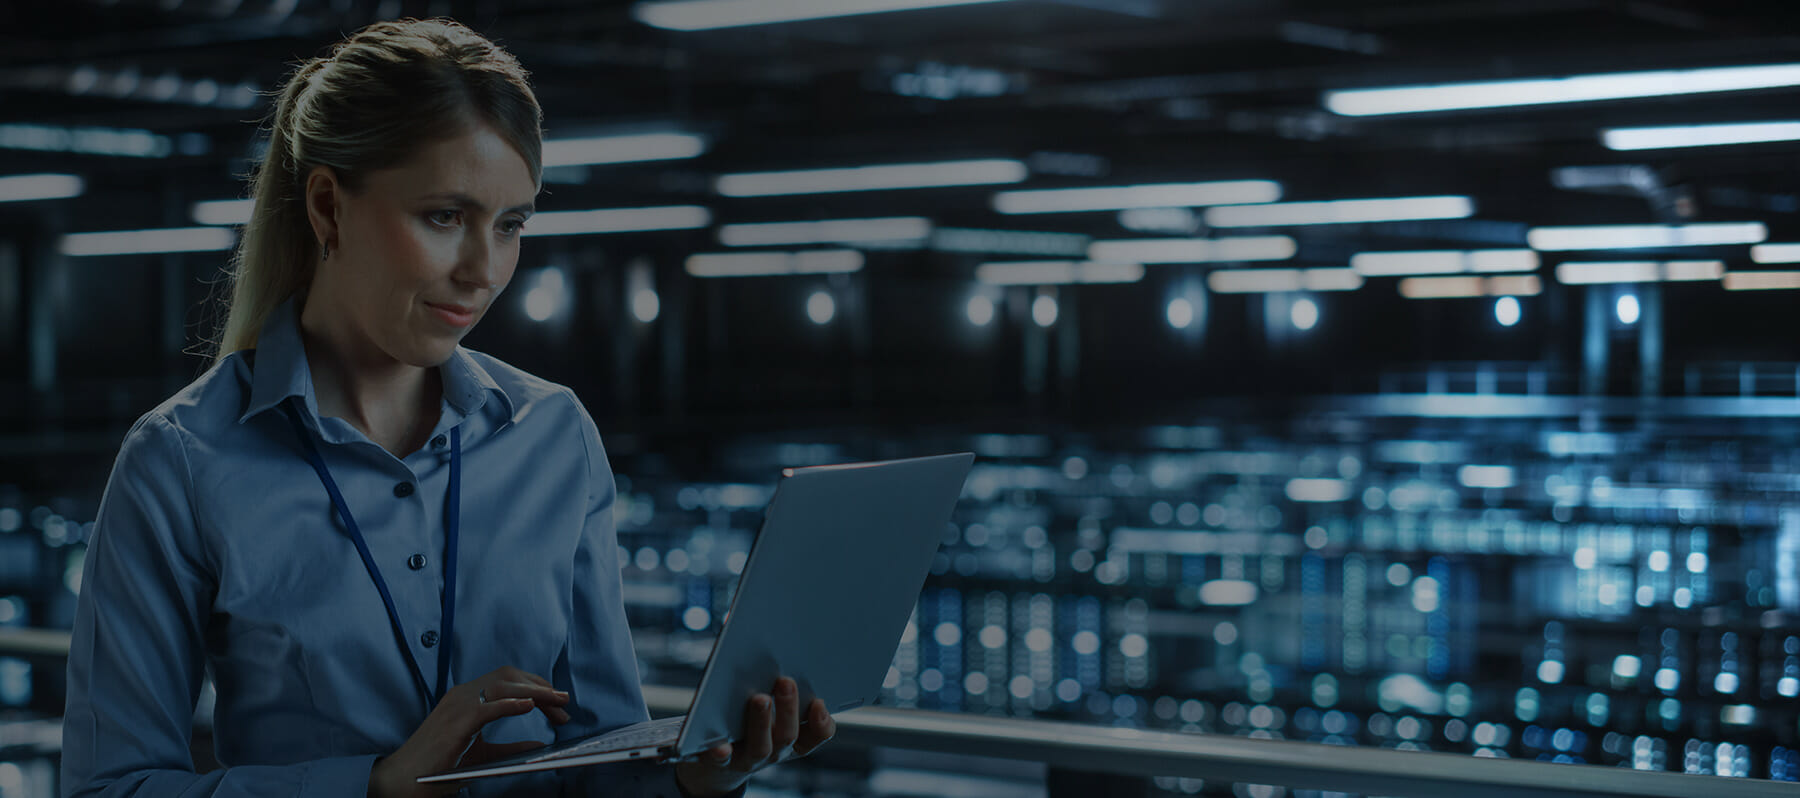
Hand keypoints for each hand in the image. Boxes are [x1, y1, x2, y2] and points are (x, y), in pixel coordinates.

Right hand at [367, 666, 571, 797]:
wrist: (403, 780)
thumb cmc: (438, 767)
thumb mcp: (483, 754)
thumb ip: (511, 748)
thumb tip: (539, 746)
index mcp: (467, 698)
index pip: (509, 680)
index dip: (537, 688)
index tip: (559, 705)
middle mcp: (462, 695)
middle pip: (510, 677)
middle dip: (542, 687)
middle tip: (565, 704)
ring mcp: (457, 706)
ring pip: (502, 686)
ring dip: (535, 693)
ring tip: (557, 702)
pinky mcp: (455, 723)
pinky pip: (486, 707)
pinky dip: (510, 704)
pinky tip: (529, 706)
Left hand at [674, 676, 836, 797]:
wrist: (715, 764)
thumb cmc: (746, 724)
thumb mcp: (767, 710)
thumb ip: (777, 687)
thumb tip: (777, 643)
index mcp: (790, 737)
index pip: (816, 734)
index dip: (821, 722)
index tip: (819, 702)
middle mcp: (773, 751)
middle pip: (787, 736)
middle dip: (788, 709)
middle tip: (786, 682)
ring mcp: (746, 758)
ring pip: (760, 747)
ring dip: (762, 723)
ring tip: (760, 699)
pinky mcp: (717, 762)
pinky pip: (719, 760)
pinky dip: (720, 753)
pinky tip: (720, 745)